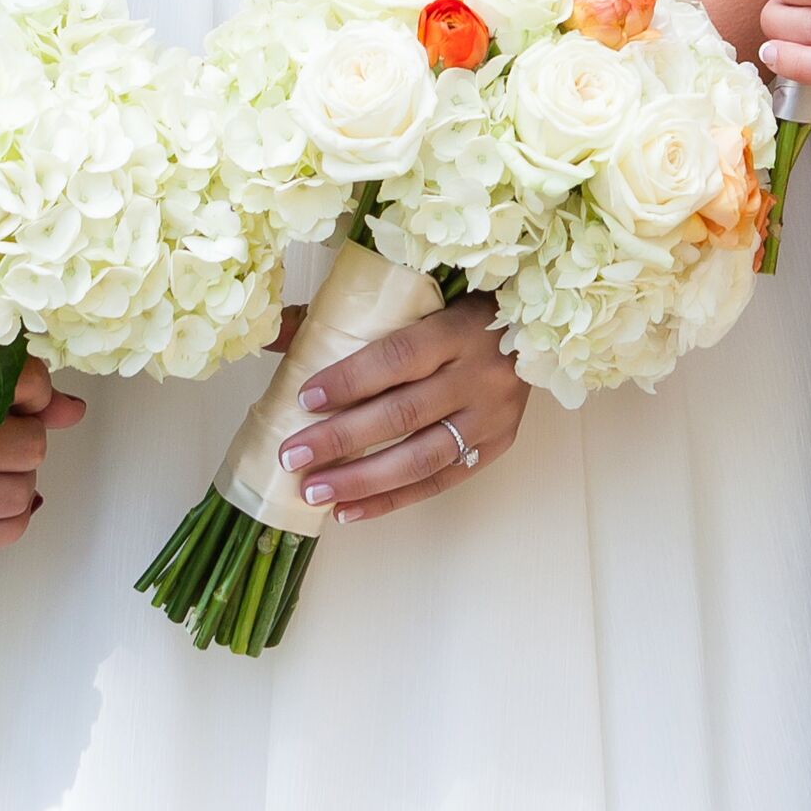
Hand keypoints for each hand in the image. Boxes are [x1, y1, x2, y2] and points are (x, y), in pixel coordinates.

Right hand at [0, 355, 85, 549]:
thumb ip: (9, 384)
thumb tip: (71, 410)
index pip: (24, 390)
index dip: (35, 390)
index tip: (22, 393)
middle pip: (28, 451)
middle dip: (27, 439)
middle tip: (4, 430)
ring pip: (16, 499)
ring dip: (19, 480)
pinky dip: (7, 522)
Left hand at [278, 295, 526, 521]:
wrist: (535, 329)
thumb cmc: (462, 309)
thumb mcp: (417, 299)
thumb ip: (347, 315)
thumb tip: (274, 335)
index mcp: (458, 329)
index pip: (398, 358)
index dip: (350, 380)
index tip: (304, 398)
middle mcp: (480, 376)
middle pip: (403, 413)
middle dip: (341, 439)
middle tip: (292, 455)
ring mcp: (491, 417)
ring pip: (420, 458)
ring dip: (362, 480)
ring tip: (313, 492)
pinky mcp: (496, 445)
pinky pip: (438, 482)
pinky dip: (390, 500)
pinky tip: (348, 511)